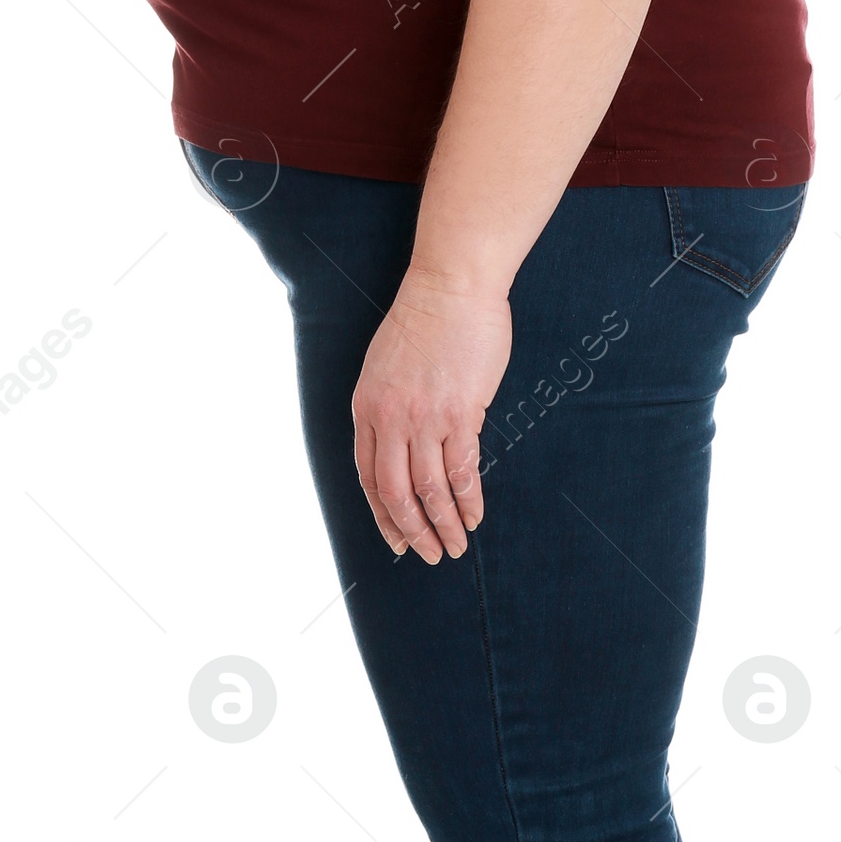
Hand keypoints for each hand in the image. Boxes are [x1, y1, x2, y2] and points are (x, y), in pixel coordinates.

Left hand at [351, 268, 511, 562]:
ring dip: (443, 525)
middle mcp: (389, 419)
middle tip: (429, 555)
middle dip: (412, 532)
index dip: (383, 515)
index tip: (398, 540)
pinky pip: (462, 470)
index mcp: (366, 409)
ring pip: (429, 489)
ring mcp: (423, 418)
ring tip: (456, 547)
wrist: (450, 286)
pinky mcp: (460, 413)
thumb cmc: (424, 321)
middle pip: (395, 493)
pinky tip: (475, 516)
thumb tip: (402, 446)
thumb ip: (388, 408)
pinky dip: (468, 500)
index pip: (367, 478)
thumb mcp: (384, 368)